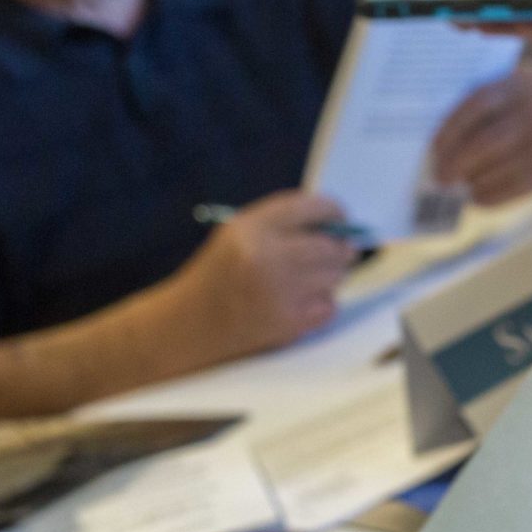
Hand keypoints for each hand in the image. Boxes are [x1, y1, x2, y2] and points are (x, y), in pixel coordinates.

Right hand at [169, 191, 358, 359]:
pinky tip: (301, 302)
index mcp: (250, 228)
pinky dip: (323, 303)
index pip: (310, 208)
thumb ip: (283, 222)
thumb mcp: (239, 233)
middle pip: (331, 246)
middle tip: (342, 250)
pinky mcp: (288, 324)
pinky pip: (330, 306)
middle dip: (342, 247)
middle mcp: (265, 258)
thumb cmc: (220, 272)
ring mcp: (278, 293)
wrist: (190, 323)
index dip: (333, 210)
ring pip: (335, 276)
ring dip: (331, 275)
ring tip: (310, 278)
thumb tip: (338, 223)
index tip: (341, 216)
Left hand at [430, 66, 531, 205]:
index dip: (450, 129)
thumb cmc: (530, 111)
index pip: (477, 104)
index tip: (434, 149)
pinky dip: (490, 196)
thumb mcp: (513, 96)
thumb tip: (443, 149)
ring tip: (459, 186)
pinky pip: (514, 189)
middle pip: (485, 142)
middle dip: (456, 163)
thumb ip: (484, 112)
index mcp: (520, 85)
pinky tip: (478, 196)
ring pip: (497, 169)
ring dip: (471, 182)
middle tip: (441, 177)